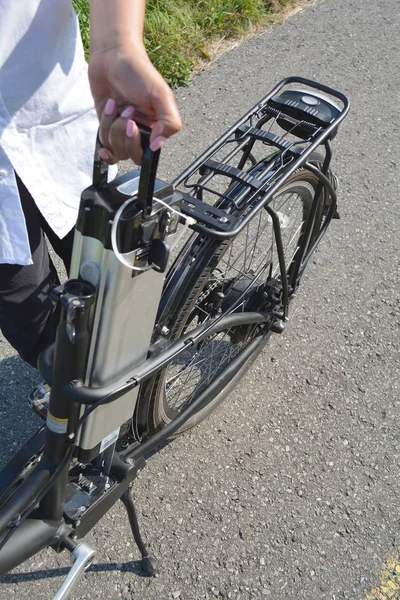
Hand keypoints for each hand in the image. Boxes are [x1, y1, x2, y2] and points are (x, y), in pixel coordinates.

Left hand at [88, 43, 181, 163]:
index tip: (133, 123)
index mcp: (156, 128)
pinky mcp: (107, 126)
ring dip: (110, 126)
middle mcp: (140, 133)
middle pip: (128, 154)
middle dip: (122, 134)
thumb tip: (156, 146)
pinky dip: (102, 129)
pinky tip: (108, 110)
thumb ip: (170, 122)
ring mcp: (122, 131)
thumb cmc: (138, 72)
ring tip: (115, 105)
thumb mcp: (161, 95)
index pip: (147, 155)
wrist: (112, 56)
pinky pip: (103, 143)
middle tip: (125, 110)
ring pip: (114, 149)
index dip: (136, 144)